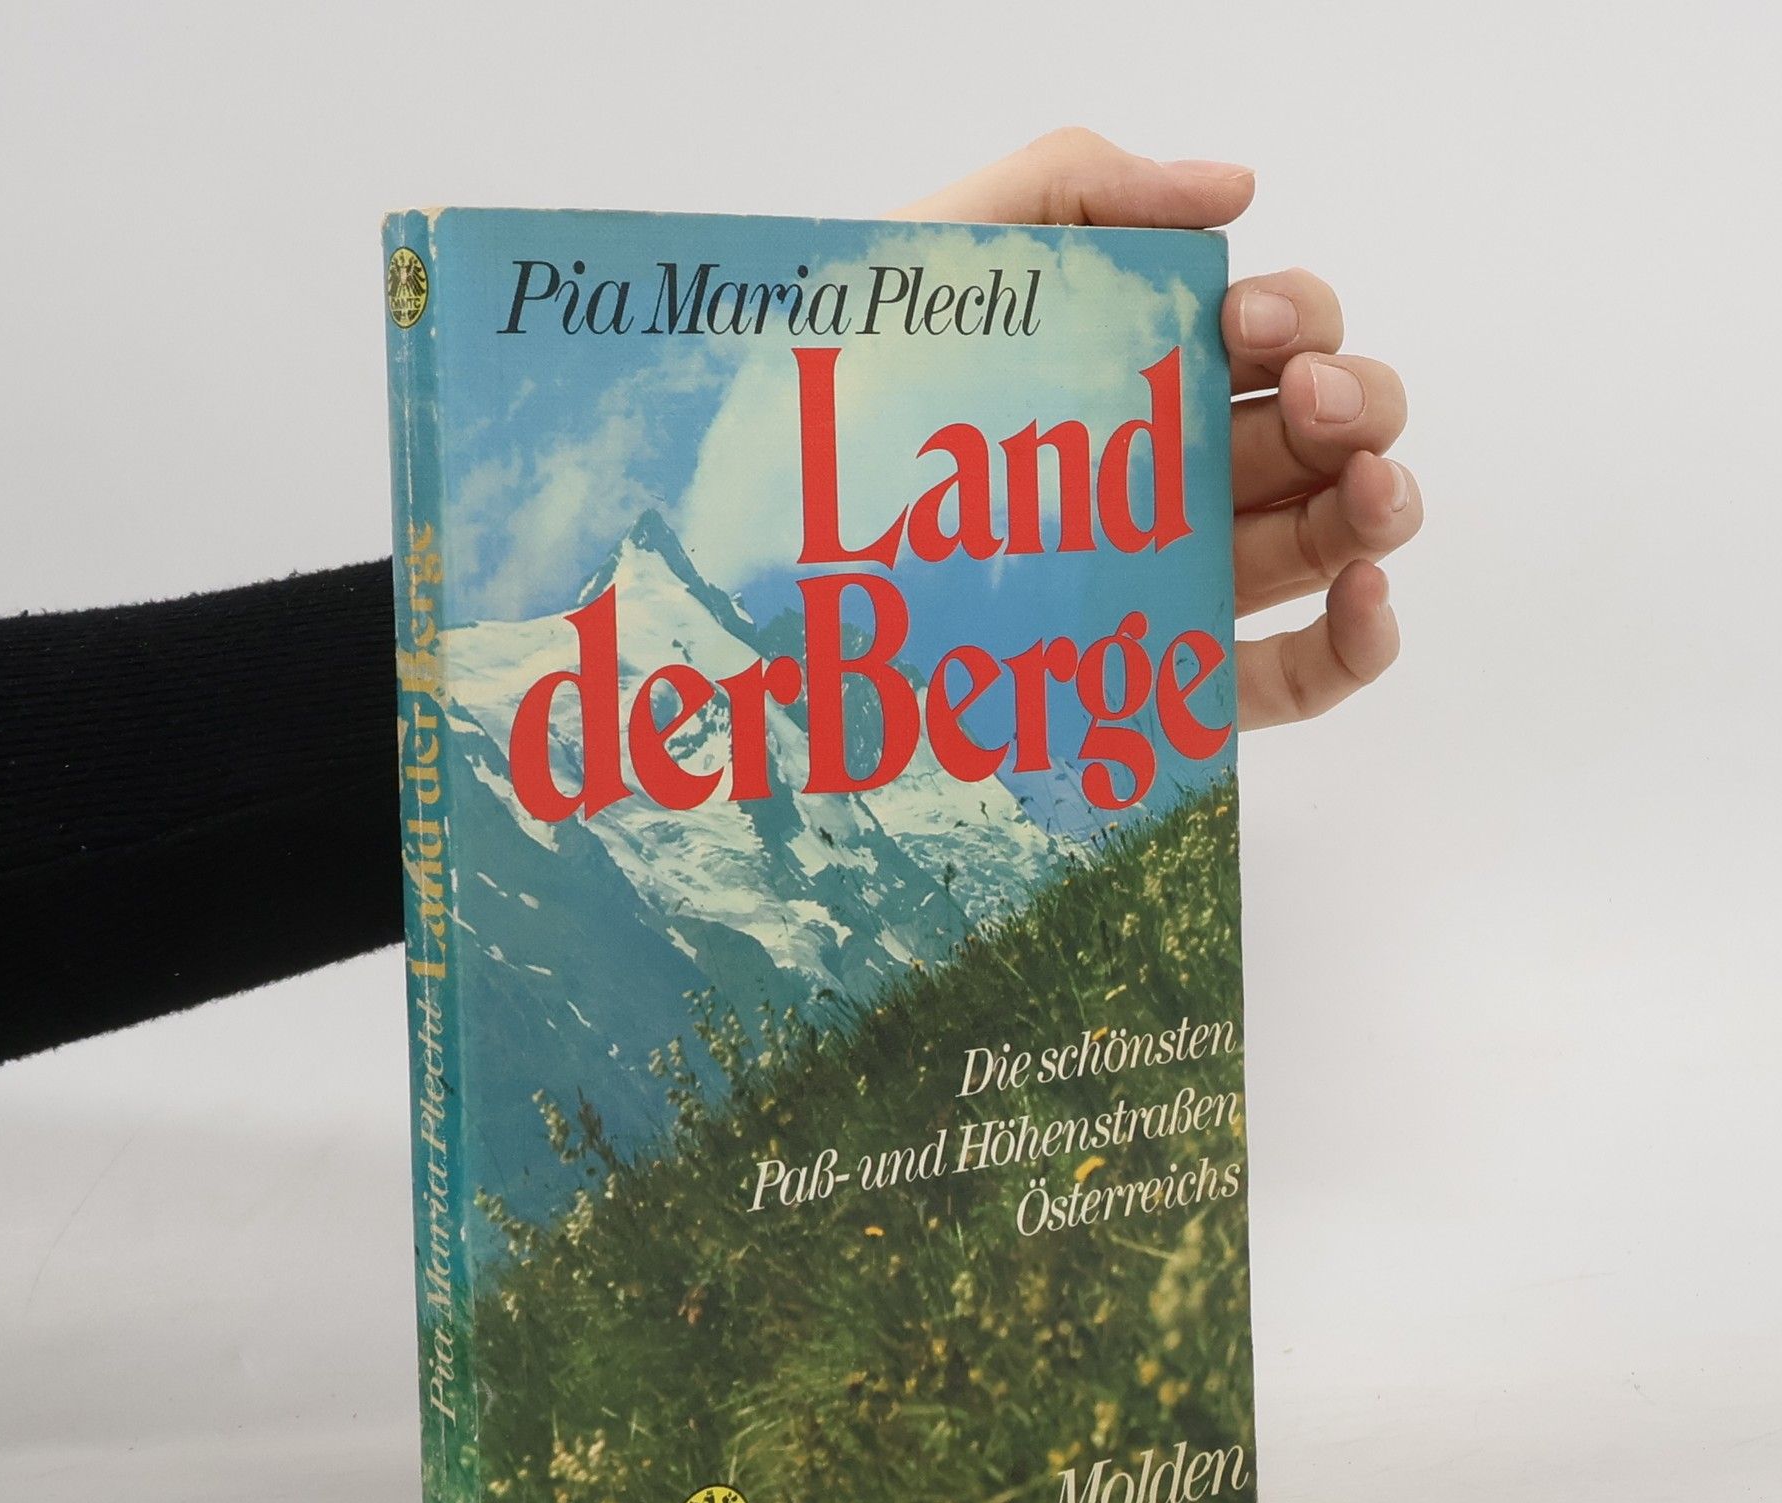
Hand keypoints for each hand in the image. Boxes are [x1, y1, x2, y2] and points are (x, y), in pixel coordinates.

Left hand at [892, 129, 1418, 729]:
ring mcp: (1174, 577)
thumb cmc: (835, 403)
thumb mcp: (942, 252)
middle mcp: (1169, 474)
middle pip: (1321, 430)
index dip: (1295, 317)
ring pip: (1326, 536)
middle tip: (1311, 400)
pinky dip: (1357, 637)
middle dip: (1355, 398)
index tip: (1248, 325)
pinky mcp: (1164, 681)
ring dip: (1380, 503)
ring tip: (1369, 491)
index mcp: (1134, 376)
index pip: (1270, 335)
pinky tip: (1366, 592)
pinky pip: (1295, 675)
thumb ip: (1074, 183)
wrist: (758, 560)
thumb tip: (1236, 190)